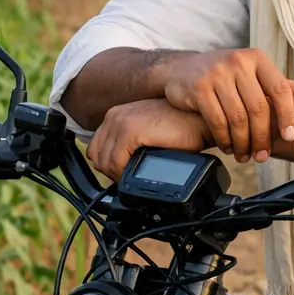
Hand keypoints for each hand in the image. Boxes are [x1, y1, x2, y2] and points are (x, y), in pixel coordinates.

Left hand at [87, 99, 209, 179]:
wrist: (198, 119)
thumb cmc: (181, 126)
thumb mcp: (148, 130)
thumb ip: (131, 142)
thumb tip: (121, 167)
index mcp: (116, 115)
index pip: (95, 147)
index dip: (107, 165)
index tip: (121, 173)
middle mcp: (114, 116)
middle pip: (96, 156)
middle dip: (111, 172)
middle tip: (128, 179)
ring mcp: (121, 122)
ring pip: (104, 162)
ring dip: (118, 174)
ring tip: (134, 178)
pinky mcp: (131, 131)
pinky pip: (116, 163)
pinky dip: (124, 173)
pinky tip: (138, 174)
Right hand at [160, 49, 293, 163]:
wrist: (181, 69)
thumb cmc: (224, 75)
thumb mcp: (251, 73)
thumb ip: (278, 83)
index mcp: (256, 59)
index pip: (280, 89)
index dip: (288, 116)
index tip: (290, 137)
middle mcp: (238, 62)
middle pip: (258, 108)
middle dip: (262, 137)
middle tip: (262, 156)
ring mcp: (216, 73)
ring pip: (238, 118)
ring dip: (243, 143)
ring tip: (244, 155)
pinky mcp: (199, 87)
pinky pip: (217, 121)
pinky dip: (224, 139)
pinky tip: (228, 147)